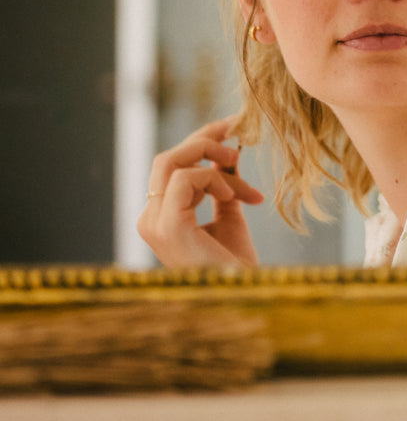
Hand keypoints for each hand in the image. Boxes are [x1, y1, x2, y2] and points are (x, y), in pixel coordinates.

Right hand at [137, 114, 264, 266]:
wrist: (243, 296)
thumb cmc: (236, 265)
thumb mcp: (230, 216)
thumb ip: (224, 187)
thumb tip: (229, 154)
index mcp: (162, 216)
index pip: (173, 166)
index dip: (201, 140)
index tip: (233, 124)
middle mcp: (151, 218)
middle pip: (168, 158)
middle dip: (205, 137)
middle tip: (239, 129)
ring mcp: (154, 223)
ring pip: (171, 161)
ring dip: (211, 154)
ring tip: (239, 165)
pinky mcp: (167, 226)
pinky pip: (185, 179)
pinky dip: (213, 177)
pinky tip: (234, 194)